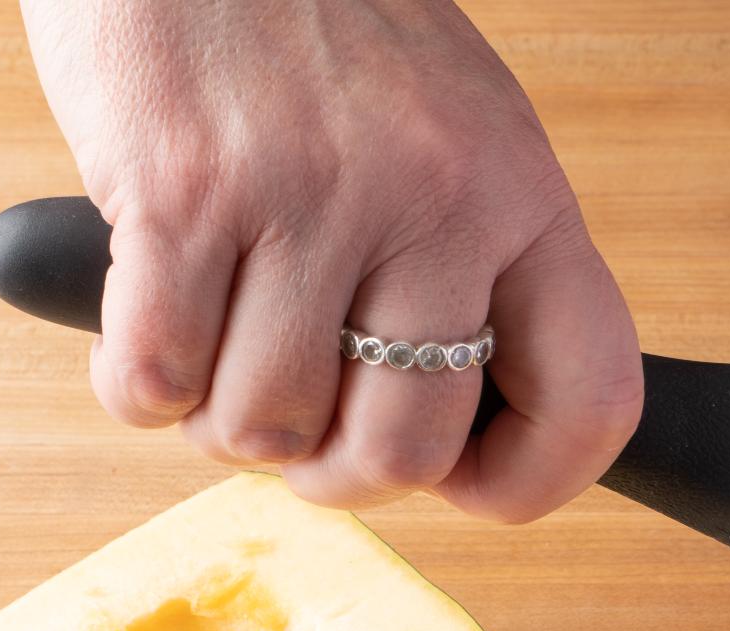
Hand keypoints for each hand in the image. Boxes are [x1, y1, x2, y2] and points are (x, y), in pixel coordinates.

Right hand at [20, 0, 642, 519]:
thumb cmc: (318, 33)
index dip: (531, 482)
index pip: (594, 396)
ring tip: (217, 341)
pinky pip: (155, 380)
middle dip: (332, 474)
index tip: (464, 486)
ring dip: (223, 421)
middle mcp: (436, 200)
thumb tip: (455, 443)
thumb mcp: (451, 133)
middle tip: (298, 424)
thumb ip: (470, 270)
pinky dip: (136, 382)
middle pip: (401, 452)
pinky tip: (146, 317)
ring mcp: (309, 198)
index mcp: (522, 194)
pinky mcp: (183, 196)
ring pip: (267, 430)